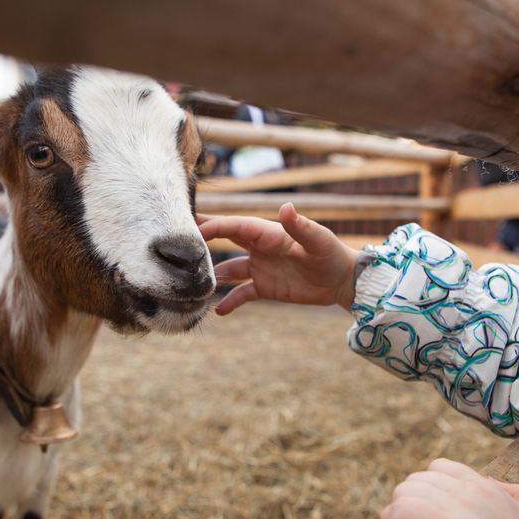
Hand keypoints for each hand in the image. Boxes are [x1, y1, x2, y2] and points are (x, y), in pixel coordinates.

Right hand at [198, 203, 359, 314]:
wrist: (342, 280)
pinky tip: (217, 311)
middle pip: (225, 243)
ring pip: (228, 270)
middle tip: (175, 249)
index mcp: (268, 233)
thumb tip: (286, 207)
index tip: (190, 229)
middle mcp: (259, 248)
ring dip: (211, 277)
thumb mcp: (317, 240)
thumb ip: (300, 226)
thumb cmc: (331, 254)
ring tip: (191, 286)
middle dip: (202, 244)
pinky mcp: (265, 287)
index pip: (235, 227)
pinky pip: (241, 293)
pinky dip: (229, 302)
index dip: (213, 227)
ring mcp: (260, 268)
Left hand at [380, 458, 518, 518]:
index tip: (428, 515)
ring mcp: (454, 506)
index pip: (441, 469)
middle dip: (411, 503)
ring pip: (404, 491)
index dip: (428, 490)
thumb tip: (489, 483)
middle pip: (417, 480)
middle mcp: (470, 491)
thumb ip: (518, 497)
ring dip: (398, 513)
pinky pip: (397, 511)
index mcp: (488, 488)